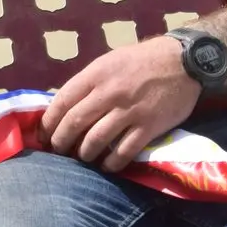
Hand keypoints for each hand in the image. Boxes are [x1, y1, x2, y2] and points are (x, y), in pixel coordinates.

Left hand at [39, 36, 200, 172]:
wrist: (184, 61)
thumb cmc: (142, 60)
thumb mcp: (108, 62)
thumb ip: (88, 82)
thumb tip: (64, 105)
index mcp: (96, 74)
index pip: (62, 101)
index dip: (49, 121)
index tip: (43, 134)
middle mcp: (109, 93)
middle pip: (75, 122)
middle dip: (61, 141)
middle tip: (58, 151)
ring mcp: (130, 111)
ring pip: (96, 140)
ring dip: (84, 153)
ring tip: (82, 158)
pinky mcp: (149, 127)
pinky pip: (124, 151)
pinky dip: (112, 162)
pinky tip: (107, 166)